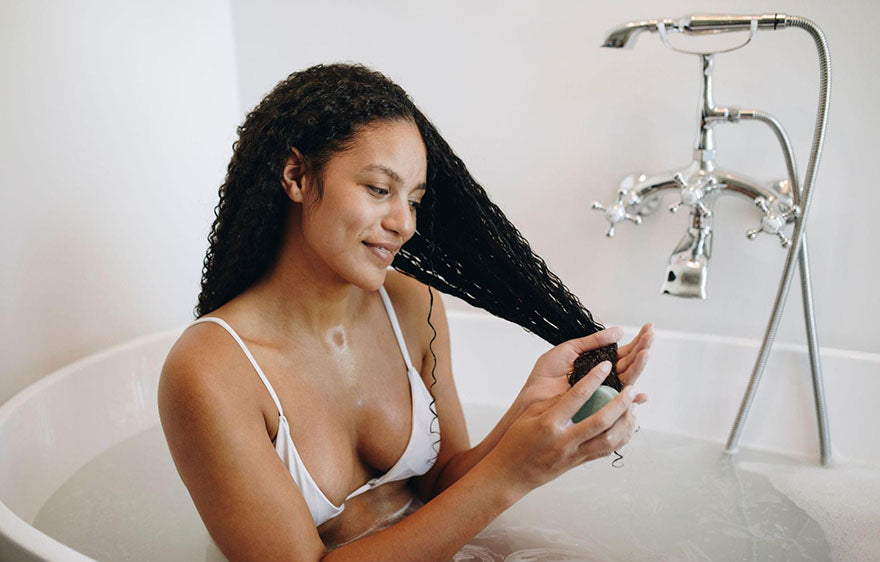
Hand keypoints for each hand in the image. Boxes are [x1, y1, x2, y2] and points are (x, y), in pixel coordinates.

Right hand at [487, 361, 639, 495]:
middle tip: (631, 389)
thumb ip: (553, 402)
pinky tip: (626, 426)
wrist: (511, 473)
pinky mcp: (579, 463)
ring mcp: (573, 454)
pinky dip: (620, 438)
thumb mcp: (529, 416)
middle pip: (601, 421)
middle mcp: (564, 440)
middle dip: (620, 403)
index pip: (576, 397)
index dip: (594, 379)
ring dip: (625, 423)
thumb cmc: (516, 441)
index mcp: (549, 424)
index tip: (606, 366)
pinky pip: (605, 451)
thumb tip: (577, 389)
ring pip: (609, 440)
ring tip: (633, 407)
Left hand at [515, 323, 653, 409]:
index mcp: (596, 363)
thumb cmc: (544, 377)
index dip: (636, 339)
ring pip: (628, 378)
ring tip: (646, 350)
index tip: (648, 327)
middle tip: (652, 334)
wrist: (531, 399)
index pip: (622, 351)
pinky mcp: (599, 406)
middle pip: (629, 362)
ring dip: (639, 364)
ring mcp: (603, 392)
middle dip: (642, 347)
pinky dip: (632, 395)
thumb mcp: (568, 351)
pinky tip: (640, 389)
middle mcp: (603, 378)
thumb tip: (618, 331)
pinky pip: (619, 400)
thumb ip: (592, 342)